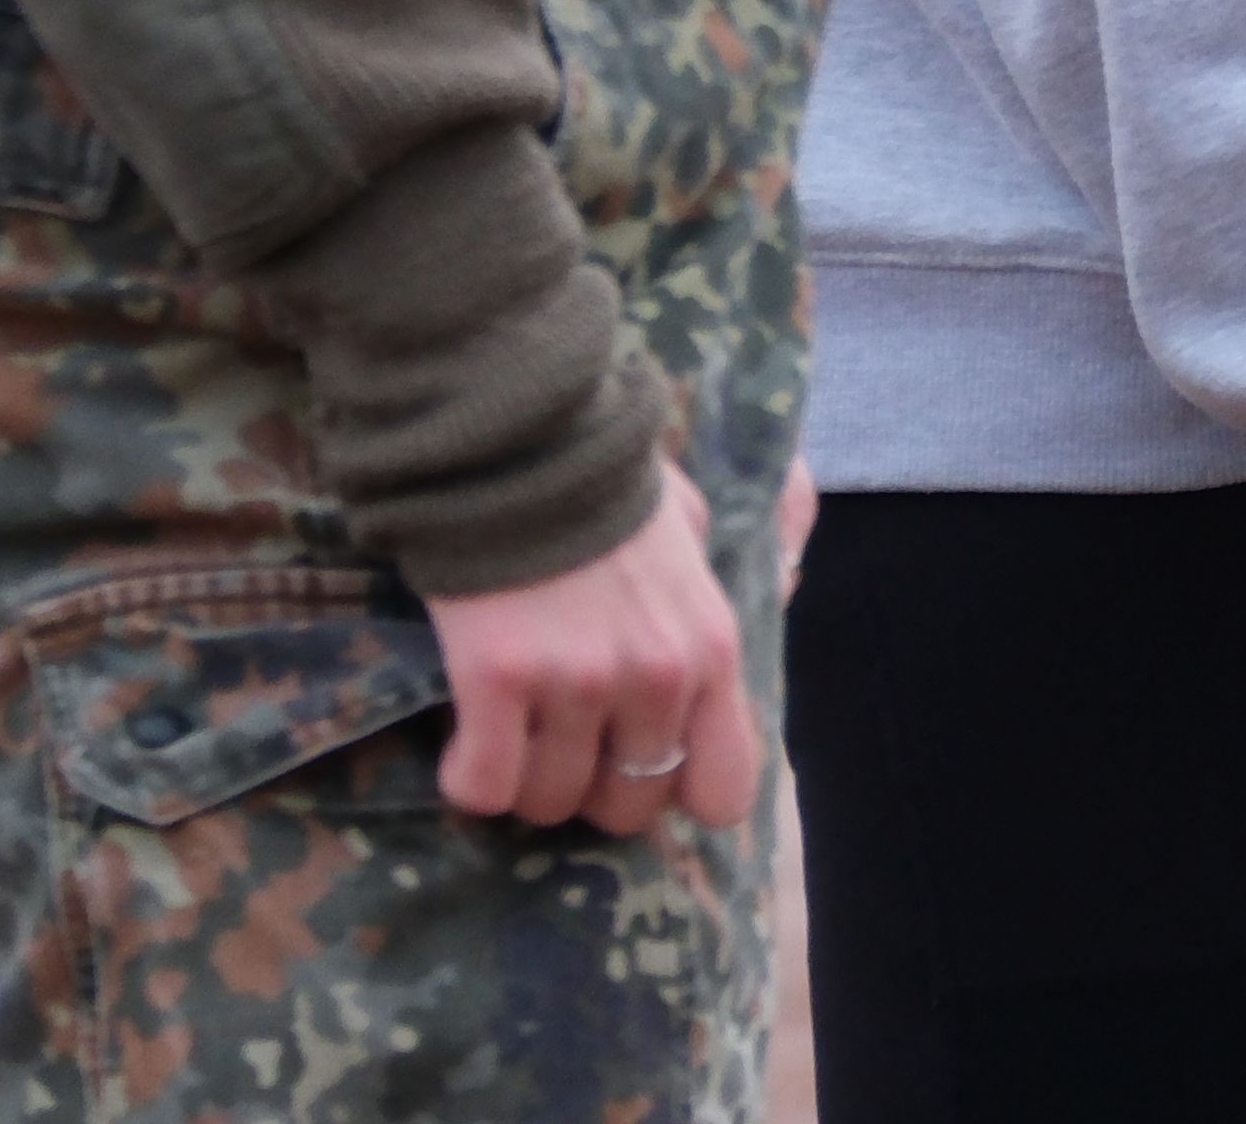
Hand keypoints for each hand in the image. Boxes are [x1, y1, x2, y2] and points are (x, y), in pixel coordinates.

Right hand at [427, 450, 762, 839]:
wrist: (517, 438)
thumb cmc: (603, 483)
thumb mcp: (694, 528)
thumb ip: (718, 586)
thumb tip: (780, 588)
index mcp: (711, 647)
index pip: (724, 790)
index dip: (676, 792)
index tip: (638, 765)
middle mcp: (656, 677)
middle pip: (626, 808)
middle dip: (591, 789)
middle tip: (560, 744)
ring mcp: (577, 681)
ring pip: (549, 800)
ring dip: (525, 783)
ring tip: (509, 735)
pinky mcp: (497, 680)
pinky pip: (485, 785)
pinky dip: (469, 777)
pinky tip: (466, 742)